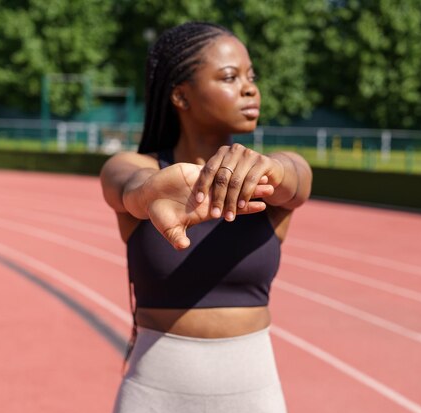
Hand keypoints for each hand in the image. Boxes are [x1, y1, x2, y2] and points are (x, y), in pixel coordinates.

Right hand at [143, 162, 273, 249]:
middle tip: (271, 187)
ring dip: (244, 175)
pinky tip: (241, 159)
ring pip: (228, 178)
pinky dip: (227, 165)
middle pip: (235, 192)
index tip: (264, 206)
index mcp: (207, 210)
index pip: (232, 209)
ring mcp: (204, 183)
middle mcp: (210, 197)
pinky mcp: (196, 172)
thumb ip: (176, 237)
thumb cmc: (159, 215)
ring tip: (262, 172)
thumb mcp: (168, 228)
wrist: (149, 197)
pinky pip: (214, 167)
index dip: (247, 208)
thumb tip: (182, 246)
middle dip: (252, 191)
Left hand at [194, 144, 284, 221]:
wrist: (271, 171)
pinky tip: (241, 207)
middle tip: (215, 215)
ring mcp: (250, 154)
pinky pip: (251, 181)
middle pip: (223, 177)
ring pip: (236, 182)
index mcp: (223, 152)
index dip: (203, 185)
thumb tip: (194, 196)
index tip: (198, 200)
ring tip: (228, 216)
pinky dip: (245, 196)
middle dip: (218, 198)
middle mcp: (235, 150)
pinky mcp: (263, 162)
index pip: (209, 169)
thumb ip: (215, 179)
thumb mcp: (228, 174)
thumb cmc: (243, 176)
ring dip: (232, 201)